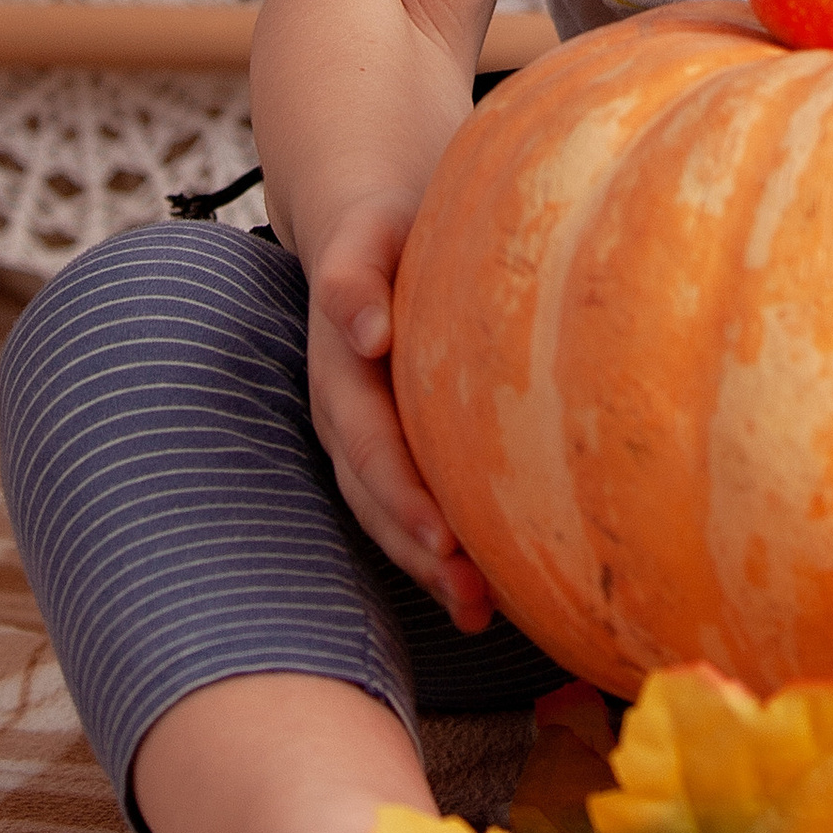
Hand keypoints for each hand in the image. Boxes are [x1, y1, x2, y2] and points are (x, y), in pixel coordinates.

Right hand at [304, 195, 494, 632]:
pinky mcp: (395, 438)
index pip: (370, 447)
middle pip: (378, 498)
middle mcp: (346, 413)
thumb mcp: (365, 235)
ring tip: (483, 614)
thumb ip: (352, 275)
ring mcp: (366, 431)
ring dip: (431, 569)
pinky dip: (443, 548)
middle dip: (421, 553)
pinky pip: (411, 500)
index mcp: (341, 370)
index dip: (404, 497)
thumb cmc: (387, 224)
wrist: (371, 218)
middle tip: (476, 600)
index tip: (446, 542)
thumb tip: (365, 332)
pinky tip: (490, 589)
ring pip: (389, 513)